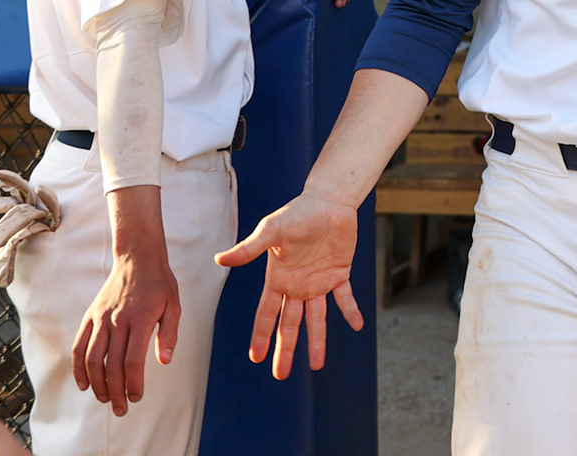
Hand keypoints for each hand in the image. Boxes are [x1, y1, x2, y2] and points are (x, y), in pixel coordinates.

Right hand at [73, 251, 179, 415]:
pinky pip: (79, 345)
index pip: (133, 361)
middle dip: (115, 392)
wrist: (137, 257)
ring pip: (92, 358)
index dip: (133, 384)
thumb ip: (170, 334)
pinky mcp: (90, 316)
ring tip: (105, 399)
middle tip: (120, 410)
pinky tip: (84, 384)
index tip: (137, 397)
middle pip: (112, 365)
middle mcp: (118, 320)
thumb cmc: (160, 283)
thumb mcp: (174, 305)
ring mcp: (101, 318)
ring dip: (97, 384)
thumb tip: (165, 362)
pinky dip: (78, 367)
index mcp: (141, 318)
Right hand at [215, 191, 364, 378]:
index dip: (262, 335)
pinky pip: (345, 298)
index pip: (267, 313)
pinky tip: (356, 325)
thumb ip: (249, 249)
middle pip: (289, 324)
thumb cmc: (297, 213)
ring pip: (317, 319)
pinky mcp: (340, 273)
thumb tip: (220, 260)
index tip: (255, 357)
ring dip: (317, 341)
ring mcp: (318, 282)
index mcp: (278, 278)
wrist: (328, 200)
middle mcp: (297, 285)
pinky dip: (351, 311)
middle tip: (280, 375)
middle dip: (285, 349)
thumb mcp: (272, 231)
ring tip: (316, 365)